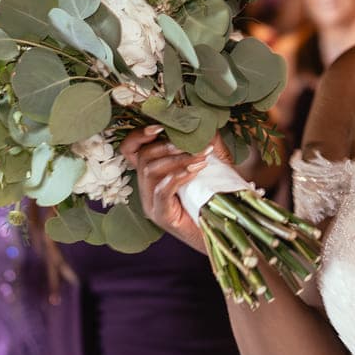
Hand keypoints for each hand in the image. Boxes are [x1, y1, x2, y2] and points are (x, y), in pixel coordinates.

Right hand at [122, 124, 212, 254]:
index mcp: (152, 175)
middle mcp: (147, 189)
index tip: (159, 126)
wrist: (223, 230)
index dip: (138, 136)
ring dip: (177, 159)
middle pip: (142, 158)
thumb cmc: (215, 196)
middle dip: (168, 146)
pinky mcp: (162, 216)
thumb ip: (206, 143)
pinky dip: (178, 176)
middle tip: (195, 144)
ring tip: (201, 157)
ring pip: (150, 172)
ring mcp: (152, 204)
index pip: (130, 150)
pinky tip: (196, 170)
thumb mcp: (211, 163)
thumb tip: (206, 124)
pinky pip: (161, 190)